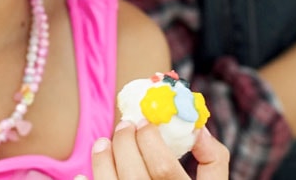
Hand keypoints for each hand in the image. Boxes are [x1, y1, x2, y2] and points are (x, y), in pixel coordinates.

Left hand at [76, 119, 228, 179]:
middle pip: (134, 173)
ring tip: (103, 143)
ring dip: (102, 158)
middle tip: (124, 125)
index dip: (151, 138)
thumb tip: (197, 128)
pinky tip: (83, 175)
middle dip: (125, 141)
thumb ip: (213, 161)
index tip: (145, 121)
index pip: (164, 167)